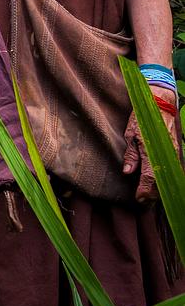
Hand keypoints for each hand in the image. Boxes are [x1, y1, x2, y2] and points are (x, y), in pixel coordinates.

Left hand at [123, 86, 179, 202]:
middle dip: (153, 195)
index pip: (150, 177)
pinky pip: (175, 170)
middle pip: (162, 182)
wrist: (162, 103)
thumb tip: (128, 172)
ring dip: (161, 189)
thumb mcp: (131, 134)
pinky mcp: (178, 152)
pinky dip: (168, 180)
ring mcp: (175, 154)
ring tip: (151, 196)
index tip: (139, 200)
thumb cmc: (143, 117)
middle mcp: (167, 155)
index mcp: (152, 150)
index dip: (145, 191)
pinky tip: (161, 185)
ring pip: (170, 178)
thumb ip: (131, 155)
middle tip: (144, 202)